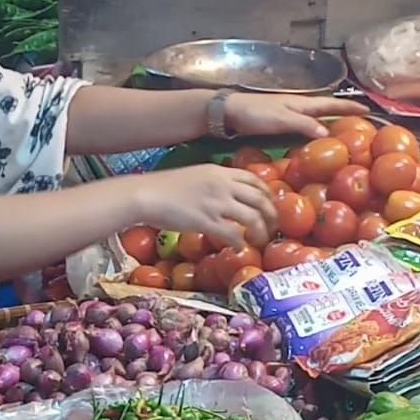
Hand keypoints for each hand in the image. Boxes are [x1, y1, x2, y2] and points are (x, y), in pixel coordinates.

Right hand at [130, 164, 277, 248]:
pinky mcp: (207, 221)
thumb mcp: (195, 176)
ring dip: (261, 231)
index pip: (254, 179)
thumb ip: (213, 183)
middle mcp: (223, 185)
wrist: (146, 194)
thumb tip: (223, 196)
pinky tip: (239, 248)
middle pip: (260, 199)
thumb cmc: (164, 186)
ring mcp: (217, 203)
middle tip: (272, 226)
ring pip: (253, 217)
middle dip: (271, 215)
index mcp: (220, 171)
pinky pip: (233, 234)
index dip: (267, 193)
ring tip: (261, 241)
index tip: (270, 204)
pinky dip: (240, 243)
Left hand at [225, 93, 368, 139]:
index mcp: (302, 103)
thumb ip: (304, 125)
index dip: (349, 107)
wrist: (228, 112)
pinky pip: (303, 126)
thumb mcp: (282, 120)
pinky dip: (313, 130)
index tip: (368, 109)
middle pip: (325, 110)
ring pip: (314, 117)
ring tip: (342, 133)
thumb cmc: (255, 113)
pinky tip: (312, 140)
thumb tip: (327, 133)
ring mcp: (288, 113)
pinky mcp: (278, 122)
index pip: (331, 104)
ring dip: (328, 122)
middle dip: (343, 115)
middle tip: (359, 124)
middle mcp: (298, 106)